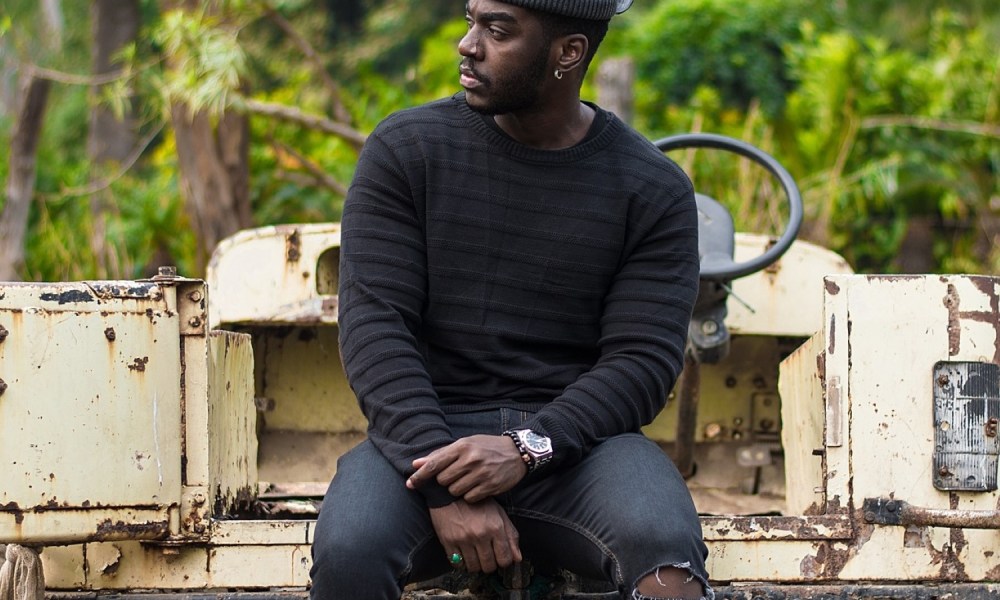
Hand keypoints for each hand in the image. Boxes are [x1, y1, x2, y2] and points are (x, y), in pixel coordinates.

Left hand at [407, 435, 526, 501]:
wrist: (517, 453)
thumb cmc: (486, 447)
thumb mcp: (465, 444)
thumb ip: (441, 454)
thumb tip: (416, 464)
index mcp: (462, 446)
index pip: (434, 464)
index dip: (420, 476)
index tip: (409, 484)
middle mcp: (471, 459)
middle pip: (443, 480)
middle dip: (446, 481)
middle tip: (457, 475)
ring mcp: (481, 473)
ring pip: (454, 491)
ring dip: (457, 489)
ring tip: (468, 480)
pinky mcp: (490, 486)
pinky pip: (469, 498)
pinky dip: (470, 495)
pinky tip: (478, 486)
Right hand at [430, 498, 520, 572]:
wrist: (451, 494)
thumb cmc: (477, 503)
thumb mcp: (499, 514)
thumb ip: (511, 535)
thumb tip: (517, 558)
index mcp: (495, 527)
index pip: (505, 559)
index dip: (504, 562)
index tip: (500, 558)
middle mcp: (480, 534)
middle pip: (489, 566)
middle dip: (490, 565)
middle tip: (487, 558)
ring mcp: (463, 539)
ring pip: (473, 567)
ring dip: (476, 565)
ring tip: (476, 556)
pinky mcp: (448, 541)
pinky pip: (458, 564)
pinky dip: (462, 563)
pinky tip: (464, 555)